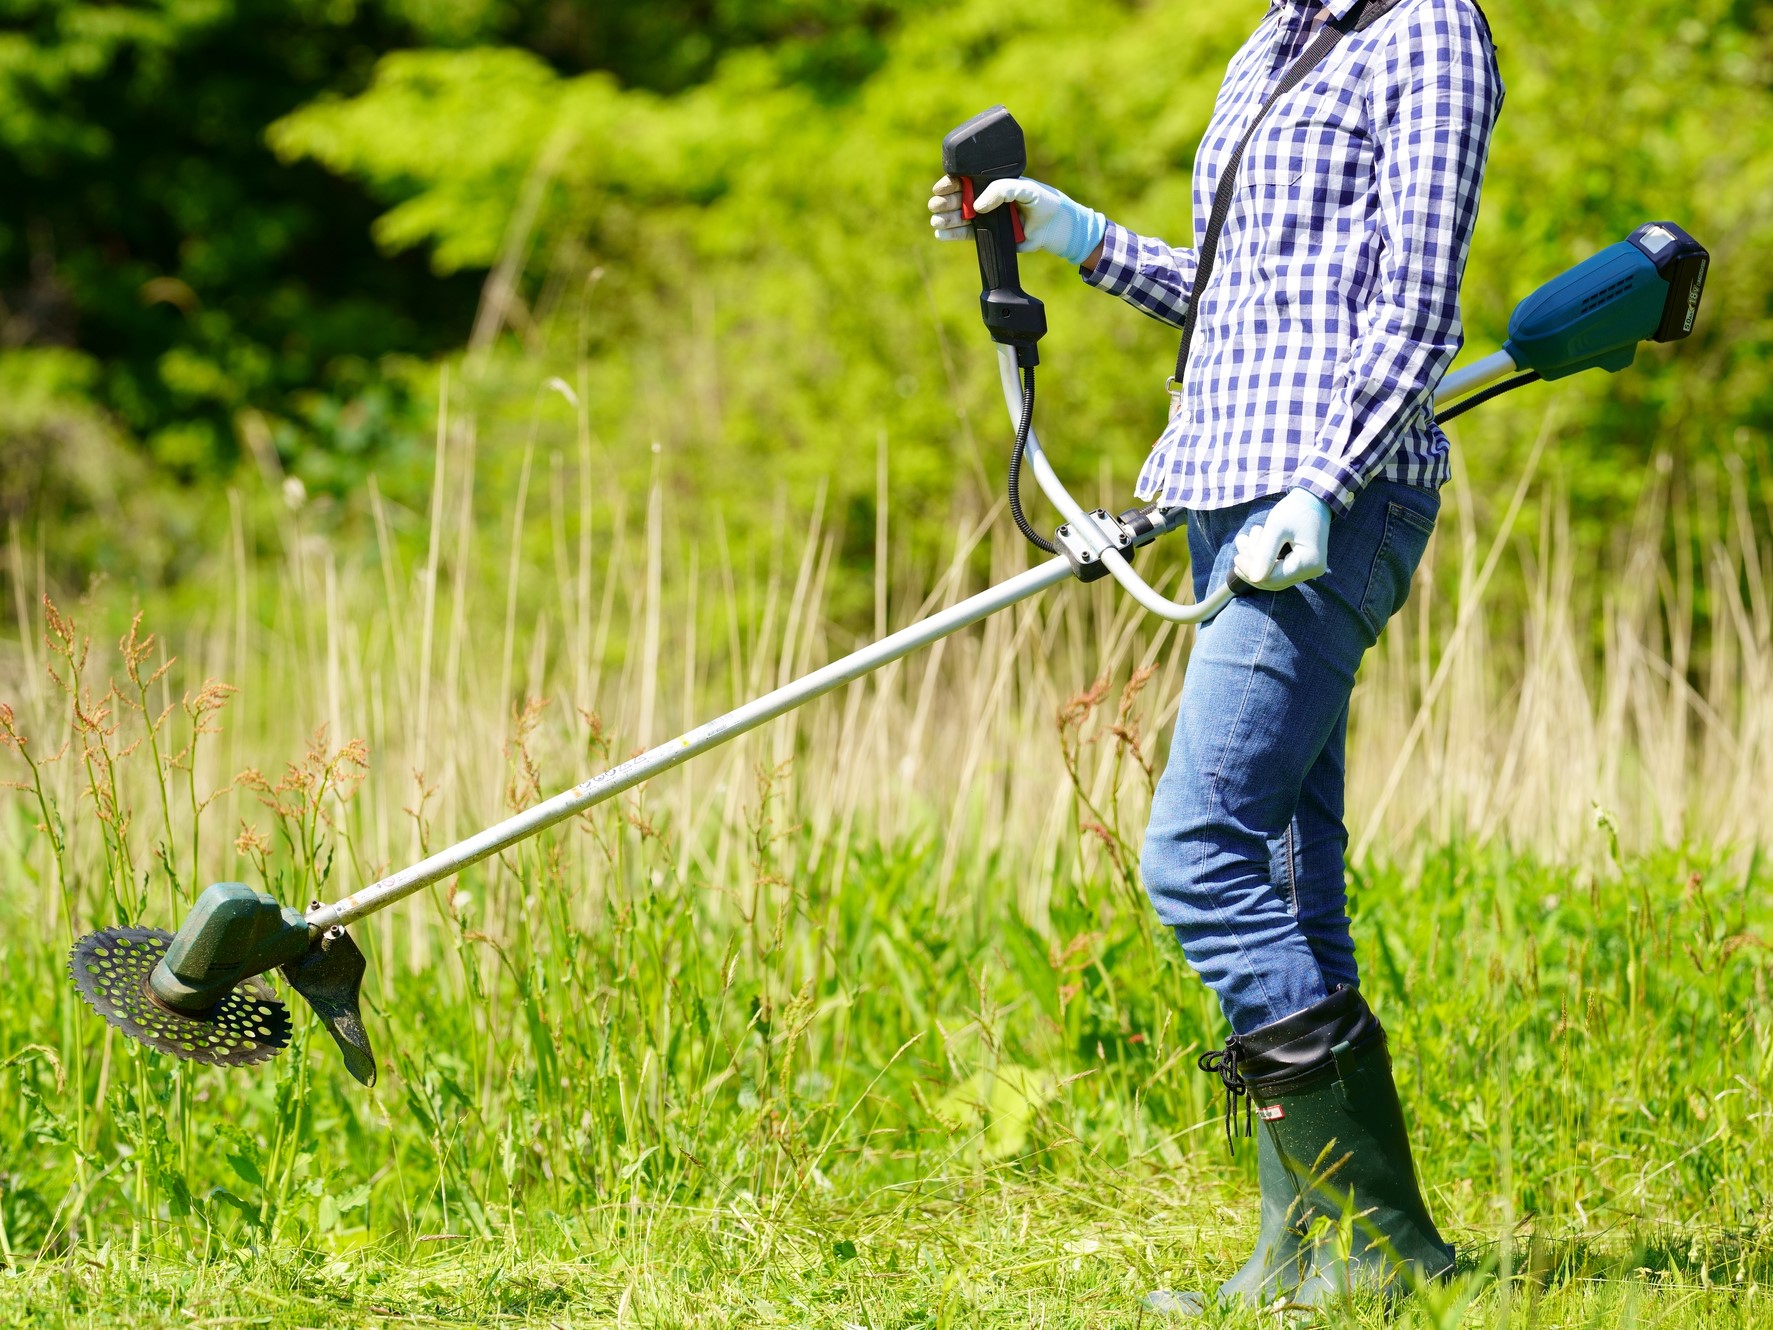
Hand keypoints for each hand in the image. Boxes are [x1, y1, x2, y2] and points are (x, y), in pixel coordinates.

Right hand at [927, 175, 1106, 266]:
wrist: (1055, 227)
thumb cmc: (1042, 201)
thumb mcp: (1025, 189)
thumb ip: (1001, 190)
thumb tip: (977, 206)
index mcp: (991, 182)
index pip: (964, 179)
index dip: (950, 183)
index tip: (941, 188)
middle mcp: (985, 198)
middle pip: (957, 198)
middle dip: (944, 202)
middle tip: (937, 205)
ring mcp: (985, 217)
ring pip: (958, 217)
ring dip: (945, 218)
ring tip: (937, 221)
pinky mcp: (988, 235)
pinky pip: (966, 234)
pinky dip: (952, 234)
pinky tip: (941, 233)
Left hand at [1233, 489, 1332, 590]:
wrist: (1314, 499)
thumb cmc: (1296, 509)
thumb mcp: (1276, 528)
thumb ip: (1264, 554)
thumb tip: (1253, 579)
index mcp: (1309, 563)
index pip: (1273, 578)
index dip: (1251, 571)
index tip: (1236, 557)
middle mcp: (1312, 570)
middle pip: (1273, 581)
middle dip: (1252, 566)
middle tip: (1240, 547)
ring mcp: (1309, 569)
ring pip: (1274, 576)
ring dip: (1256, 562)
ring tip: (1244, 542)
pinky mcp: (1303, 565)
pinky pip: (1279, 569)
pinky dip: (1265, 560)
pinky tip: (1253, 546)